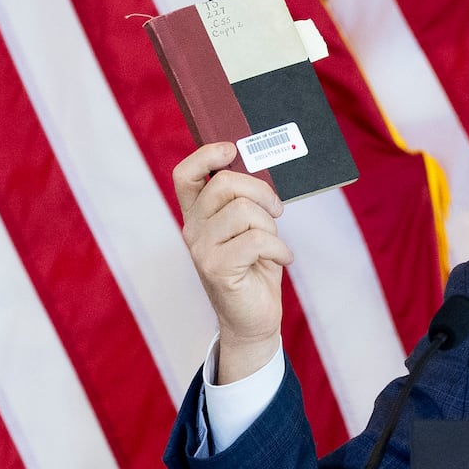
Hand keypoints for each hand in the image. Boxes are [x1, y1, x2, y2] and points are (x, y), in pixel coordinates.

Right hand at [174, 142, 291, 382]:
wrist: (254, 318)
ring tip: (273, 245)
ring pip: (245, 211)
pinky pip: (257, 240)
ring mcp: (201, 249)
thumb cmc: (257, 267)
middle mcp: (193, 229)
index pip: (185, 175)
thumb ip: (248, 201)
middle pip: (225, 184)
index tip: (231, 149)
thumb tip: (263, 167)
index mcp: (198, 214)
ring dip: (271, 226)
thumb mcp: (252, 228)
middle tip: (276, 212)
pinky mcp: (216, 269)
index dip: (206, 155)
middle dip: (263, 192)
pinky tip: (282, 259)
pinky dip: (279, 248)